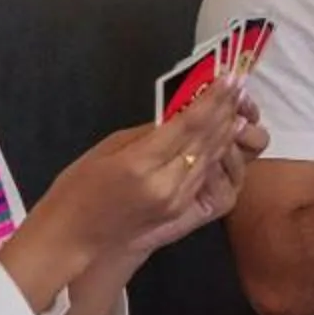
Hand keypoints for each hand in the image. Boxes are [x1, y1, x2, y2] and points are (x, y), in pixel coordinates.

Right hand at [11, 87, 259, 296]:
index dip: (213, 99)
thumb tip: (178, 113)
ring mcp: (176, 200)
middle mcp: (165, 183)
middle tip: (238, 85)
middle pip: (205, 140)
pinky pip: (204, 176)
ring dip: (226, 131)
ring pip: (210, 159)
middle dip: (225, 110)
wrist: (74, 236)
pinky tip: (226, 138)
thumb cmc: (79, 187)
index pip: (188, 125)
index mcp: (140, 164)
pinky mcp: (180, 211)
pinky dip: (217, 154)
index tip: (229, 78)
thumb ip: (148, 132)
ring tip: (239, 106)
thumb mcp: (108, 148)